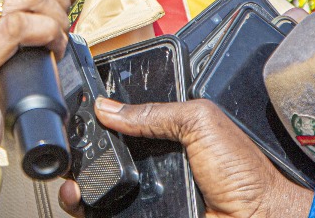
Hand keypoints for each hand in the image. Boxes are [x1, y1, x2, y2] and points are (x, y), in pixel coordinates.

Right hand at [59, 98, 312, 217]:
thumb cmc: (245, 174)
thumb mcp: (199, 122)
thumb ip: (154, 112)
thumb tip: (107, 107)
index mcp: (166, 134)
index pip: (123, 123)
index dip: (99, 122)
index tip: (79, 119)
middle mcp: (154, 164)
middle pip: (105, 157)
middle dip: (81, 156)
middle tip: (70, 154)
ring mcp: (148, 195)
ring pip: (100, 189)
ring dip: (78, 185)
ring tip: (70, 184)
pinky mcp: (145, 215)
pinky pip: (109, 213)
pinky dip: (89, 209)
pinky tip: (80, 201)